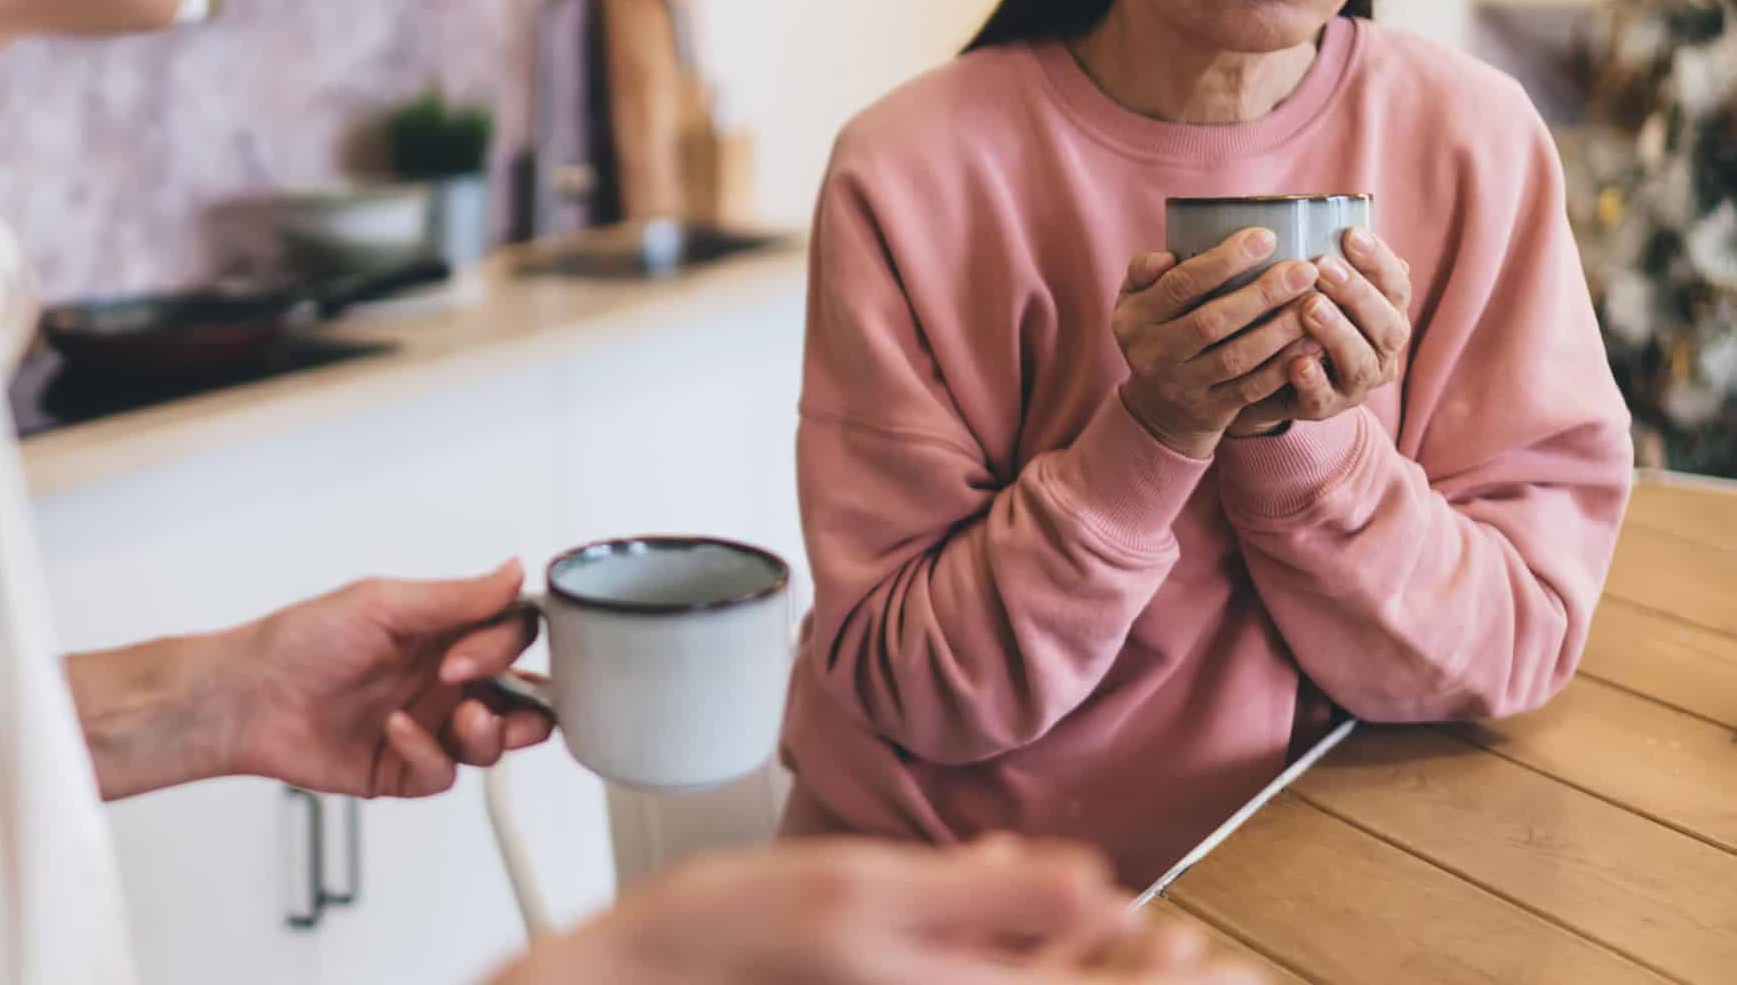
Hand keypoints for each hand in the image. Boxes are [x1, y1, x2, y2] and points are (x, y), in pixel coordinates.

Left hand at [225, 562, 551, 798]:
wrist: (247, 698)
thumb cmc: (300, 640)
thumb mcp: (383, 604)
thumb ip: (457, 597)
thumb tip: (513, 570)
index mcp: (443, 629)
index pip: (512, 634)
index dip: (506, 647)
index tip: (466, 654)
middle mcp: (442, 677)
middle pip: (519, 694)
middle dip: (529, 703)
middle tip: (499, 700)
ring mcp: (428, 724)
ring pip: (494, 741)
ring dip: (491, 733)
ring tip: (465, 719)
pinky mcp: (404, 768)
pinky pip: (444, 772)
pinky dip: (429, 753)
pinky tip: (397, 731)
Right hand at [494, 836, 1262, 984]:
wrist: (640, 974)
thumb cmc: (728, 937)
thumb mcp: (858, 893)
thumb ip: (981, 894)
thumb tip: (1098, 888)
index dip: (1166, 982)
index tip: (1223, 962)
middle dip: (1135, 977)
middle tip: (1206, 961)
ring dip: (1086, 969)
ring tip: (1144, 943)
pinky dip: (1022, 964)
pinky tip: (1026, 920)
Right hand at [1114, 231, 1325, 459]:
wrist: (1157, 406)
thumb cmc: (1156, 331)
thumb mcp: (1134, 299)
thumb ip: (1145, 270)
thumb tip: (1169, 256)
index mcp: (1135, 318)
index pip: (1181, 285)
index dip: (1223, 261)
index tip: (1266, 237)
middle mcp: (1154, 353)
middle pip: (1212, 322)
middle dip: (1262, 294)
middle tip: (1304, 270)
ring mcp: (1183, 385)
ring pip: (1236, 357)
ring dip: (1279, 330)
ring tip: (1315, 303)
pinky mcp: (1211, 410)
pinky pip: (1252, 389)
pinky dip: (1283, 367)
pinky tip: (1312, 344)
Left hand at [1264, 226, 1412, 426]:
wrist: (1260, 376)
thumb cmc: (1293, 318)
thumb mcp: (1312, 286)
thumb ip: (1328, 262)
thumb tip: (1345, 219)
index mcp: (1385, 317)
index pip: (1396, 288)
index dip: (1378, 261)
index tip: (1350, 234)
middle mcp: (1380, 352)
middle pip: (1387, 326)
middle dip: (1358, 295)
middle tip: (1324, 266)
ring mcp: (1355, 385)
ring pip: (1360, 363)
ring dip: (1337, 333)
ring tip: (1309, 307)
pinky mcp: (1323, 409)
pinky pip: (1322, 400)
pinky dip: (1312, 381)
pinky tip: (1296, 361)